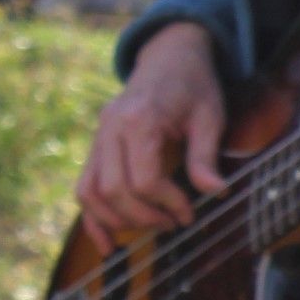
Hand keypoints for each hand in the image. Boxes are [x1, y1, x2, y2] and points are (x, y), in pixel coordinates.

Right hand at [75, 20, 225, 242]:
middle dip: (144, 215)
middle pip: (113, 189)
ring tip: (151, 227)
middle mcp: (110, 129)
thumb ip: (206, 155)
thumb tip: (216, 193)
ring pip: (90, 192)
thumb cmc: (194, 85)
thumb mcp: (210, 115)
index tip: (189, 213)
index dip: (167, 203)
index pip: (143, 179)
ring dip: (116, 220)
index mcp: (139, 120)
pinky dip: (92, 217)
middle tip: (173, 223)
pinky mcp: (95, 146)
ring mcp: (98, 137)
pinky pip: (83, 186)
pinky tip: (107, 243)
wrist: (169, 56)